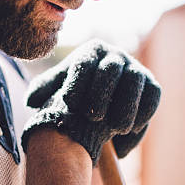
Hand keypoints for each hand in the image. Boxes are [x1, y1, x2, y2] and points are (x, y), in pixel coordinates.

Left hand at [21, 40, 160, 164]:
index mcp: (90, 53)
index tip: (70, 105)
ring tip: (115, 129)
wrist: (100, 104)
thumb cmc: (75, 95)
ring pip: (136, 81)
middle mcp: (115, 56)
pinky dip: (144, 112)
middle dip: (103, 93)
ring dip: (127, 105)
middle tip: (94, 118)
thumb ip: (43, 91)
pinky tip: (130, 131)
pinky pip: (153, 96)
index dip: (78, 83)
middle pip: (111, 69)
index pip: (84, 63)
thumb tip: (32, 100)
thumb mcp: (56, 90)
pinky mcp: (152, 86)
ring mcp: (136, 69)